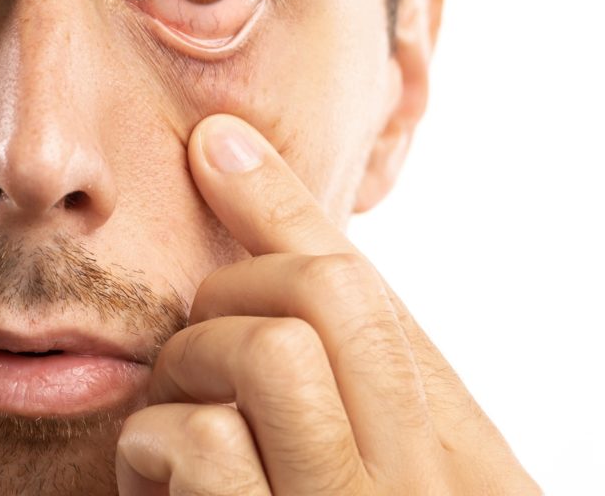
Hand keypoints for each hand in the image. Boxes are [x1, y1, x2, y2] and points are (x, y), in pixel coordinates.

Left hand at [116, 114, 539, 494]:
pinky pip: (201, 443)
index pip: (372, 291)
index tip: (216, 142)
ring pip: (265, 352)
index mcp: (456, 459)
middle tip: (189, 344)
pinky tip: (150, 482)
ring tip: (165, 425)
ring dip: (185, 370)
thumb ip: (335, 363)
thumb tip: (245, 188)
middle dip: (232, 290)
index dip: (285, 206)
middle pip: (333, 294)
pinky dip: (148, 449)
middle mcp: (424, 486)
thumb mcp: (352, 464)